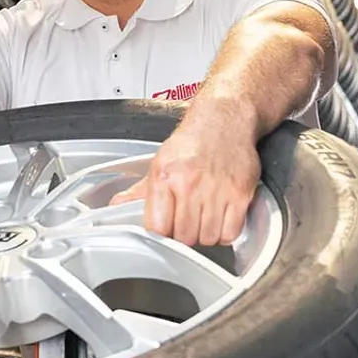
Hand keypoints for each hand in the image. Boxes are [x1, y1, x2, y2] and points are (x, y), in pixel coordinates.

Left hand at [112, 106, 260, 245]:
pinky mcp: (239, 194)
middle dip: (184, 235)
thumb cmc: (192, 141)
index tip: (166, 231)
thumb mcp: (160, 161)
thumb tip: (118, 206)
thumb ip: (141, 190)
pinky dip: (225, 232)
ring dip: (205, 234)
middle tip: (187, 221)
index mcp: (165, 176)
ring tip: (204, 217)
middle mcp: (189, 184)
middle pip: (184, 237)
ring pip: (207, 238)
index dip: (162, 234)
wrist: (225, 119)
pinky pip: (230, 233)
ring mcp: (216, 191)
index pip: (157, 228)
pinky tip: (220, 218)